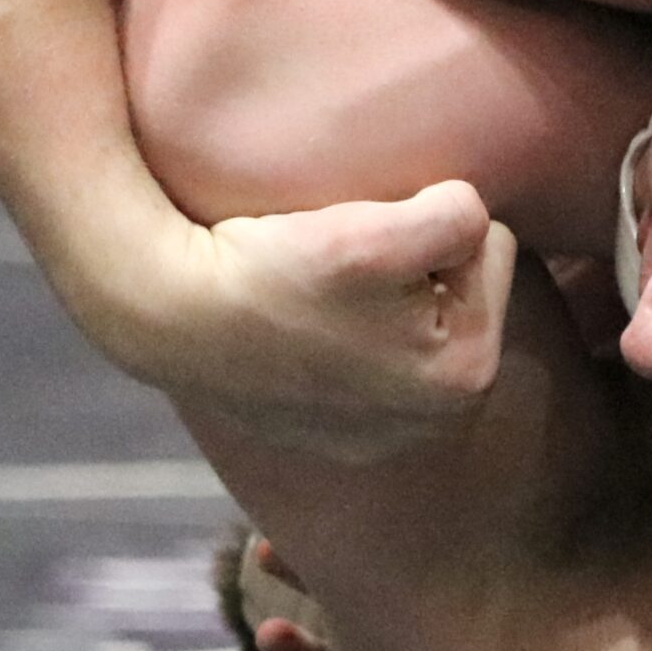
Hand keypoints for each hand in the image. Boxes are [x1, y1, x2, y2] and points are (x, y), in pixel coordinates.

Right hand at [85, 179, 519, 462]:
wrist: (162, 316)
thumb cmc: (272, 275)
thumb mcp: (377, 236)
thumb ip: (460, 215)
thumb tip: (475, 215)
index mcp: (467, 377)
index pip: (490, 245)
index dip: (431, 221)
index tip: (370, 235)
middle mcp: (436, 422)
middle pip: (461, 289)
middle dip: (419, 265)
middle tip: (346, 263)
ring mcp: (382, 435)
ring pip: (415, 317)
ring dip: (384, 294)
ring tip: (323, 290)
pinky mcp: (332, 433)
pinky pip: (368, 353)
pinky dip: (345, 330)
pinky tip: (303, 322)